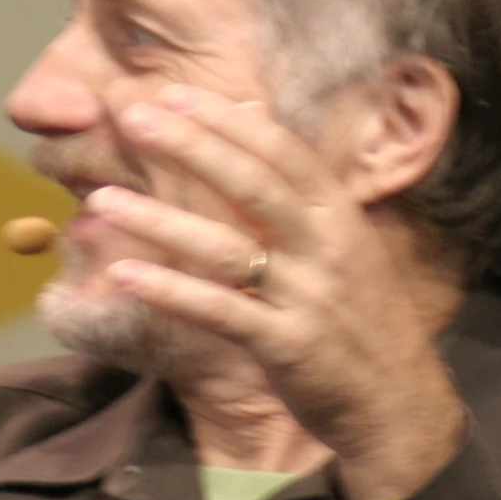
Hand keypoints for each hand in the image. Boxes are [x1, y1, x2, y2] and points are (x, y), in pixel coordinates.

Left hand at [97, 86, 467, 499]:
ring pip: (226, 248)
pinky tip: (124, 275)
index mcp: (341, 214)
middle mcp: (327, 248)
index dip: (226, 122)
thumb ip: (295, 181)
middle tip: (134, 117)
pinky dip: (170, 291)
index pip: (281, 152)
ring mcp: (308, 297)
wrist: (398, 404)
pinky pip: (219, 311)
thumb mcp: (342, 239)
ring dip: (160, 221)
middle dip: (191, 147)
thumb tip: (251, 113)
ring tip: (101, 200)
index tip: (173, 95)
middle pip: (253, 184)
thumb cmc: (359, 315)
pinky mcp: (286, 346)